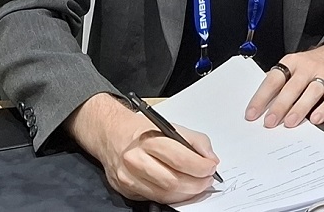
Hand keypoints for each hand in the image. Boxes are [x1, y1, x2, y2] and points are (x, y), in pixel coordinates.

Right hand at [66, 92, 218, 202]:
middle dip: (196, 184)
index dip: (200, 166)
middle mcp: (136, 159)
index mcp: (148, 139)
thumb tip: (211, 159)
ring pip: (164, 194)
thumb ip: (194, 141)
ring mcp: (129, 177)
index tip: (211, 167)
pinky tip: (180, 189)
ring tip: (197, 185)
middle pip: (173, 181)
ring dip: (186, 193)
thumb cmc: (142, 131)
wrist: (111, 134)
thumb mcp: (170, 126)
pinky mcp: (126, 190)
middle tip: (207, 180)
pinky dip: (172, 196)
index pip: (180, 158)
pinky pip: (154, 198)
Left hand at [245, 45, 323, 128]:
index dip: (262, 97)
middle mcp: (308, 67)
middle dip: (280, 105)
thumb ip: (278, 82)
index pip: (274, 79)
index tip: (252, 113)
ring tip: (290, 123)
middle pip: (292, 86)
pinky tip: (316, 119)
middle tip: (270, 122)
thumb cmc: (310, 66)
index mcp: (292, 62)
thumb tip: (259, 103)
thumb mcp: (292, 67)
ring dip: (300, 108)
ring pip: (312, 91)